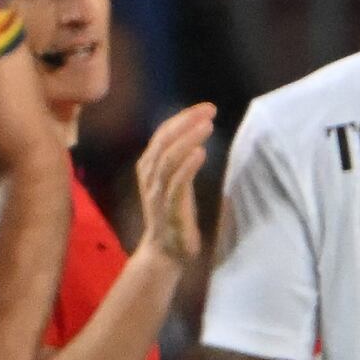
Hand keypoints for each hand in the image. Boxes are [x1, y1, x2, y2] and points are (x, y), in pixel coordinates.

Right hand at [131, 101, 216, 270]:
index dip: (183, 118)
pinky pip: (176, 183)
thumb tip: (198, 134)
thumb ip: (180, 160)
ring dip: (188, 139)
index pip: (163, 133)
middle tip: (209, 110)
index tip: (206, 108)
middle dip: (186, 122)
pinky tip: (201, 153)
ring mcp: (157, 192)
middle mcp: (149, 176)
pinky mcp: (169, 209)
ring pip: (168, 159)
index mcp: (149, 166)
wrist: (165, 252)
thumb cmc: (174, 215)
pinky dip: (188, 166)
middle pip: (164, 140)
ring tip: (207, 126)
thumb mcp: (175, 182)